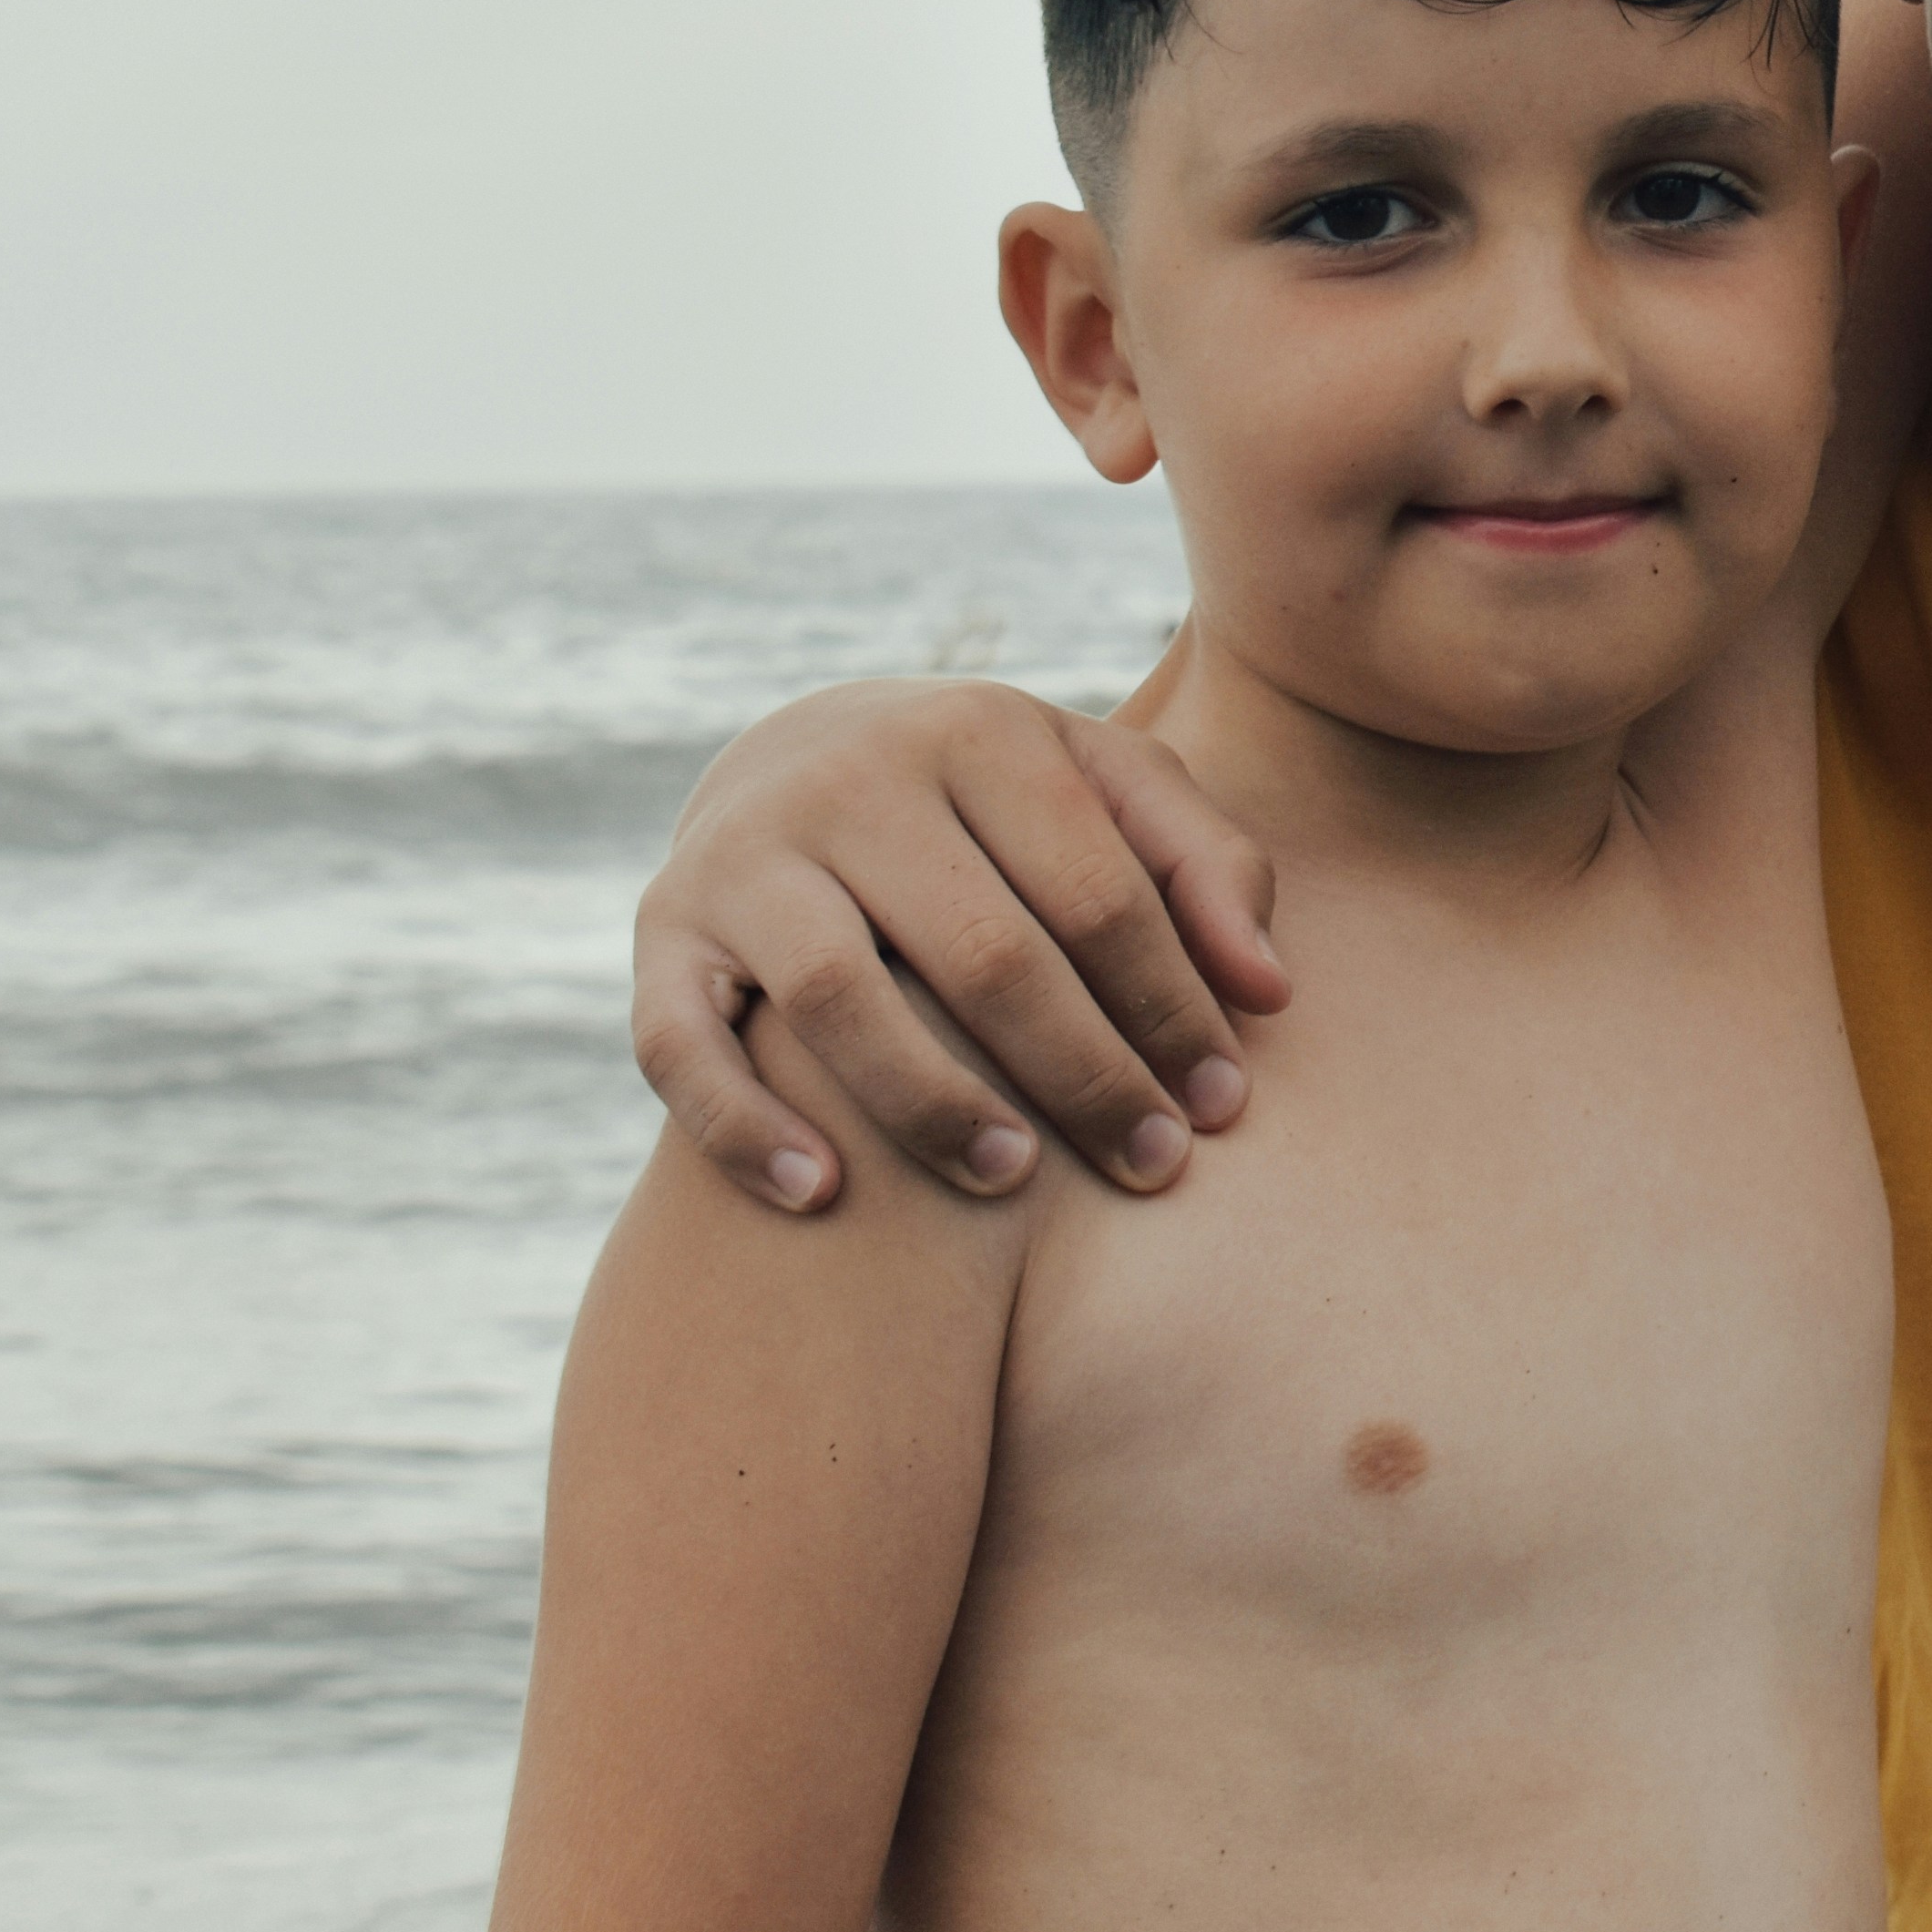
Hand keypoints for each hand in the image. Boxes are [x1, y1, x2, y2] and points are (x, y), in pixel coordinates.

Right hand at [629, 679, 1292, 1212]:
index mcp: (979, 734)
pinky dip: (746, 1129)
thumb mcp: (1106, 794)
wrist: (797, 758)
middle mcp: (852, 779)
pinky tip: (824, 1197)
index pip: (1100, 893)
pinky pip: (683, 1046)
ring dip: (934, 1106)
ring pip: (842, 1002)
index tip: (1223, 1106)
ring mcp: (744, 854)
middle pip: (987, 955)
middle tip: (1152, 1166)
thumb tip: (1269, 991)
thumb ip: (1206, 868)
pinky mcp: (662, 930)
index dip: (1173, 1008)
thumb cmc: (998, 809)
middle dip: (1085, 1076)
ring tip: (1014, 1179)